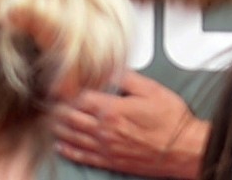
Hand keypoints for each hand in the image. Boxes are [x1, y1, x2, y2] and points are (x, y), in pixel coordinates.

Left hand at [45, 73, 210, 179]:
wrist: (184, 149)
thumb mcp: (151, 89)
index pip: (79, 98)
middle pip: (72, 118)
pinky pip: (84, 156)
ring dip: (59, 128)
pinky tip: (61, 146)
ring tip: (49, 121)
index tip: (56, 86)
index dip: (65, 91)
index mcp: (113, 109)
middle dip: (57, 110)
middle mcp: (105, 130)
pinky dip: (70, 151)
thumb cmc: (171, 120)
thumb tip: (109, 69)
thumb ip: (126, 78)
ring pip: (74, 137)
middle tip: (47, 102)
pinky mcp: (112, 161)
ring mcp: (107, 148)